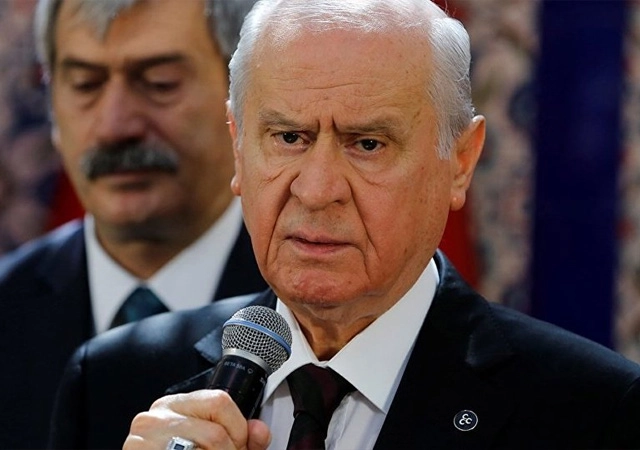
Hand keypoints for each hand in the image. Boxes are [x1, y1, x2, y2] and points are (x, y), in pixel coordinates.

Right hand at [123, 390, 271, 449]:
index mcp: (173, 405)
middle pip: (215, 433)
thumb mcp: (213, 443)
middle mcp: (153, 418)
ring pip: (205, 449)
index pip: (220, 401)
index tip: (239, 444)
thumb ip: (242, 437)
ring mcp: (140, 442)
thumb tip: (260, 431)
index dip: (239, 429)